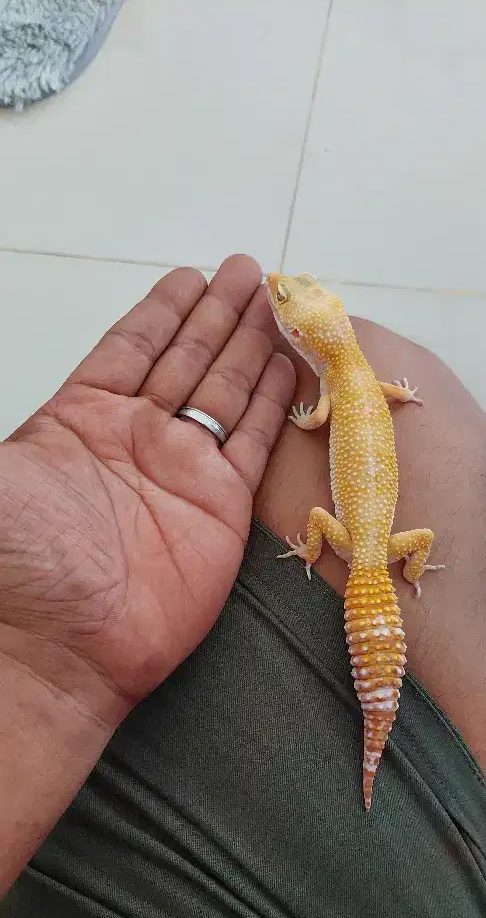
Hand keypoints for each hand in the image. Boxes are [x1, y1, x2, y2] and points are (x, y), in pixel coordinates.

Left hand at [0, 255, 293, 720]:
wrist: (61, 644)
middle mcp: (136, 439)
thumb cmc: (22, 555)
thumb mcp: (6, 471)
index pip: (132, 347)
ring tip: (277, 304)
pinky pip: (253, 442)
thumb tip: (47, 407)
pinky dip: (273, 402)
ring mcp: (181, 473)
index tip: (193, 275)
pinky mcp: (222, 508)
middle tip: (251, 273)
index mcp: (81, 419)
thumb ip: (42, 425)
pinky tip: (286, 365)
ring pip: (226, 392)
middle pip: (187, 360)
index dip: (165, 310)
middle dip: (218, 315)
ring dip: (252, 347)